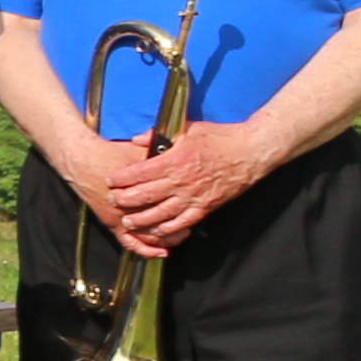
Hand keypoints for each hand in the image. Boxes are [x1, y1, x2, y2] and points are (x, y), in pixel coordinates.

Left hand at [98, 115, 270, 253]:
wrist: (251, 151)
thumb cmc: (220, 137)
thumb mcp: (188, 129)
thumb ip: (158, 135)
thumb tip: (135, 139)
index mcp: (175, 160)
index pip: (139, 173)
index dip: (121, 179)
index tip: (109, 180)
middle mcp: (182, 181)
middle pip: (145, 195)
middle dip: (125, 200)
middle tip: (112, 201)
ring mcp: (194, 197)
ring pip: (160, 214)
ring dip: (141, 220)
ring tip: (128, 221)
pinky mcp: (206, 207)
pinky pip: (182, 223)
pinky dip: (167, 229)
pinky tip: (156, 231)